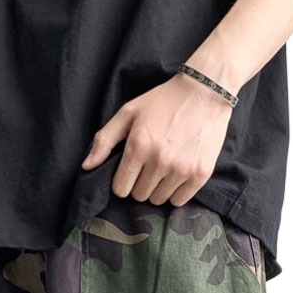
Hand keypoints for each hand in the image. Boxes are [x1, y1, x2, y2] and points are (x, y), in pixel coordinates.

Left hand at [81, 72, 233, 205]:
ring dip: (158, 188)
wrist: (205, 92)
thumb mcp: (128, 113)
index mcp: (139, 146)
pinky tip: (177, 174)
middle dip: (140, 184)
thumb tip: (87, 167)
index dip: (122, 182)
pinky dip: (176, 192)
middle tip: (149, 166)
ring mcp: (181, 169)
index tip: (130, 171)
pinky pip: (179, 201)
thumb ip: (104, 140)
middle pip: (139, 195)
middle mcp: (160, 160)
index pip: (121, 189)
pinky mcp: (200, 174)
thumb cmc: (163, 101)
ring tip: (164, 168)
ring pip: (159, 200)